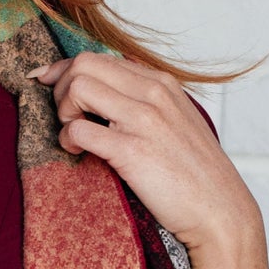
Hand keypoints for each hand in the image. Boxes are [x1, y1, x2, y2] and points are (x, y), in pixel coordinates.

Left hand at [34, 52, 265, 268]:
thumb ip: (148, 102)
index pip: (100, 57)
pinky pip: (80, 129)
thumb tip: (109, 94)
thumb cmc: (195, 174)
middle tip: (65, 117)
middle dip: (61, 88)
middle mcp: (152, 93)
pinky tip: (77, 152)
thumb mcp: (177, 122)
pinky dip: (68, 140)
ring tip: (73, 135)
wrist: (219, 210)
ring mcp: (143, 120)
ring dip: (63, 112)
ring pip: (78, 88)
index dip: (66, 70)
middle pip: (83, 65)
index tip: (49, 83)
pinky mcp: (132, 151)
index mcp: (161, 82)